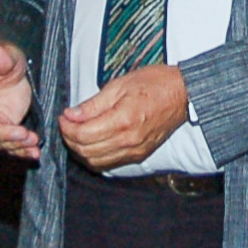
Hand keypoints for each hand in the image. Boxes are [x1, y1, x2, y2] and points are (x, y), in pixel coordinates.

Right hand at [0, 43, 38, 159]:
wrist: (14, 72)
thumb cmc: (6, 60)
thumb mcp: (7, 55)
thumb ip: (1, 56)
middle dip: (4, 135)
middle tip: (23, 135)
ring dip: (15, 146)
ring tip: (33, 144)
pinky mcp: (3, 130)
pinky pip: (10, 145)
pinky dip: (22, 150)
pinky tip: (34, 153)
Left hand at [59, 64, 188, 170]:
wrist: (183, 94)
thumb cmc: (155, 84)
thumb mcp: (119, 85)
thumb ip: (93, 104)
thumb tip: (71, 114)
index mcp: (123, 120)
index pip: (84, 134)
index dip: (67, 127)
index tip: (64, 117)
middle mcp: (129, 140)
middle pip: (86, 151)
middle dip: (70, 138)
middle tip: (67, 123)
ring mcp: (135, 150)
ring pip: (96, 161)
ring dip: (80, 150)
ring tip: (76, 132)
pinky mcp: (139, 154)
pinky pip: (110, 163)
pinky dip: (95, 156)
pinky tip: (91, 143)